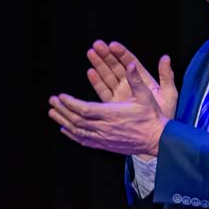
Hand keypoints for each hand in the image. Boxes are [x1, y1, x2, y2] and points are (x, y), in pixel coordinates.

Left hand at [49, 61, 169, 155]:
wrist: (156, 140)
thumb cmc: (151, 117)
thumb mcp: (146, 96)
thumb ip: (136, 80)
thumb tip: (131, 63)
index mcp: (112, 114)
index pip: (85, 109)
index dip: (70, 103)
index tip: (61, 96)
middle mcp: (105, 127)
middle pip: (77, 120)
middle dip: (62, 110)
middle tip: (51, 101)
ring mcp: (103, 138)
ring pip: (77, 131)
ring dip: (63, 121)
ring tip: (52, 113)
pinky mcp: (104, 145)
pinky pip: (83, 140)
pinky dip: (72, 135)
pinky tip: (64, 129)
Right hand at [86, 40, 177, 117]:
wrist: (155, 134)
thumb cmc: (165, 114)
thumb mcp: (169, 93)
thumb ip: (166, 76)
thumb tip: (165, 58)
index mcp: (143, 80)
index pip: (130, 62)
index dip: (121, 53)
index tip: (112, 45)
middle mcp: (129, 85)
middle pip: (115, 67)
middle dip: (105, 55)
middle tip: (96, 45)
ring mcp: (120, 94)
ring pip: (107, 76)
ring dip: (98, 64)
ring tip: (90, 53)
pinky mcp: (113, 104)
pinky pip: (103, 90)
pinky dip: (96, 81)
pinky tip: (90, 72)